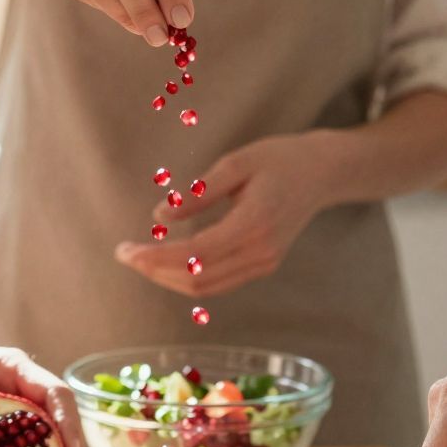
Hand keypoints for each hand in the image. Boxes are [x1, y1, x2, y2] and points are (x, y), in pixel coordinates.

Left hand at [113, 133, 323, 297]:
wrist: (322, 173)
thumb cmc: (278, 160)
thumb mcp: (236, 163)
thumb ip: (198, 193)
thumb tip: (160, 216)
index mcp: (255, 224)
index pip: (195, 253)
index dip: (156, 256)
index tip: (126, 251)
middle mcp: (261, 252)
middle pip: (197, 278)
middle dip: (155, 270)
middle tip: (124, 253)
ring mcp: (264, 263)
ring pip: (206, 286)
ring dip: (168, 278)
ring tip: (139, 258)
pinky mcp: (262, 265)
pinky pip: (218, 282)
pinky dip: (188, 276)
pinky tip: (166, 261)